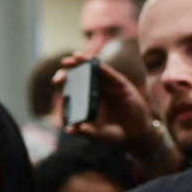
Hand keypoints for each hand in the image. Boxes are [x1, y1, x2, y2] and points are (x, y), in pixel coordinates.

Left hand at [55, 53, 169, 162]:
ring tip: (77, 56)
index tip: (56, 81)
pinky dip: (104, 70)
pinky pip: (112, 76)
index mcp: (87, 99)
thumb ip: (84, 131)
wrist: (135, 136)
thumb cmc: (113, 134)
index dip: (65, 80)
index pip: (73, 85)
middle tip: (65, 62)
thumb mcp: (97, 134)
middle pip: (83, 74)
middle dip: (74, 66)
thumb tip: (69, 129)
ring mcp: (110, 87)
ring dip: (87, 62)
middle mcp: (97, 90)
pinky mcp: (122, 87)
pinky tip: (97, 65)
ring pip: (97, 71)